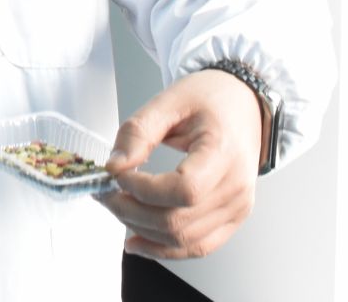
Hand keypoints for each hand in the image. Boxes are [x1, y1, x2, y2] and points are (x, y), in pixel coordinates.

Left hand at [101, 69, 264, 259]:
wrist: (244, 105)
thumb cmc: (211, 99)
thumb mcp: (168, 100)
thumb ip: (138, 133)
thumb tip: (114, 166)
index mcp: (225, 153)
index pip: (184, 189)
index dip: (143, 188)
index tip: (116, 173)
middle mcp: (237, 188)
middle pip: (178, 221)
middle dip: (130, 211)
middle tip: (103, 193)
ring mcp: (238, 208)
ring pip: (184, 240)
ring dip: (141, 230)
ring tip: (116, 207)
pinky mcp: (232, 219)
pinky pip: (197, 246)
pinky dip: (163, 249)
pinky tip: (136, 240)